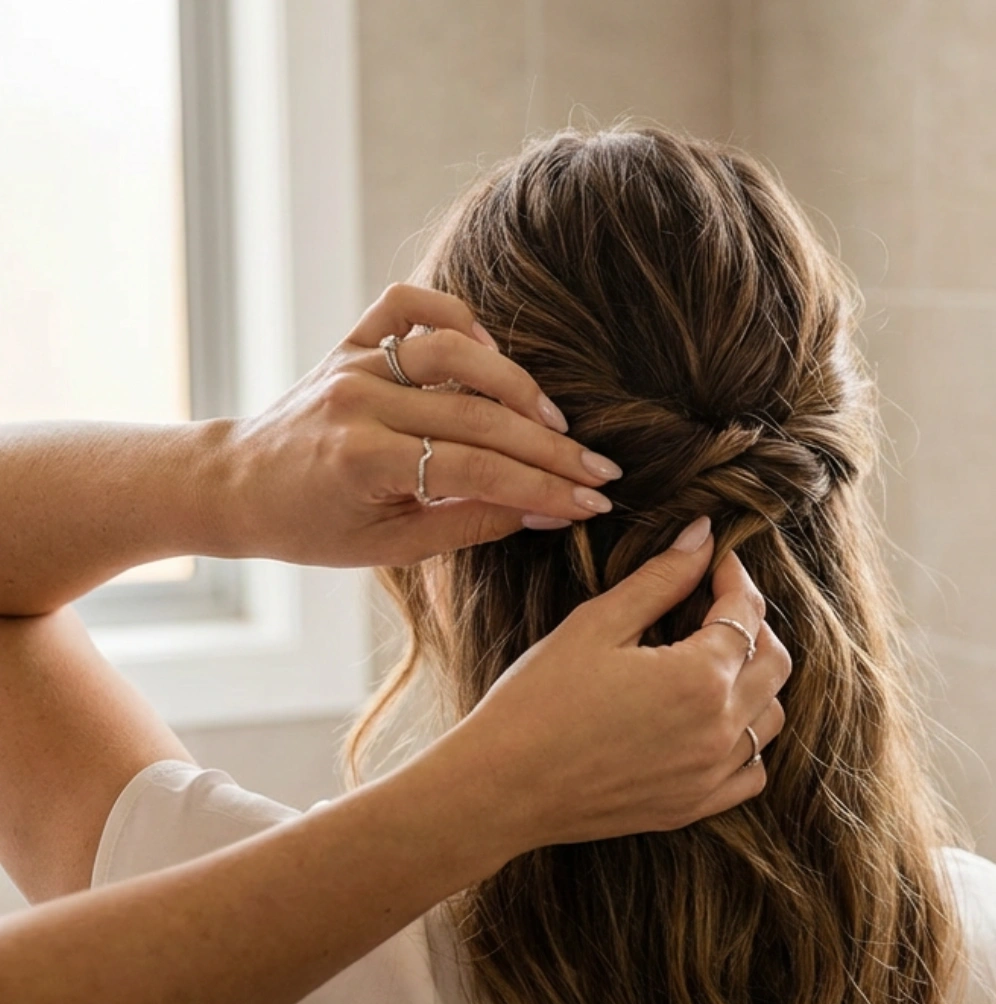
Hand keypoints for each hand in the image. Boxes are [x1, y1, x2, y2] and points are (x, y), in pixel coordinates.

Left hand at [214, 284, 623, 567]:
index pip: (477, 471)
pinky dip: (455, 316)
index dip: (543, 489)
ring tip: (554, 422)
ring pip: (455, 354)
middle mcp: (358, 403)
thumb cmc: (312, 527)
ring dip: (516, 385)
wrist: (235, 484)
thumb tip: (548, 512)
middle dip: (551, 449)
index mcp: (362, 462)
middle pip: (478, 417)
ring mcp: (354, 365)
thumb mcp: (392, 546)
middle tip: (600, 471)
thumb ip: (472, 524)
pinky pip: (408, 306)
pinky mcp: (350, 341)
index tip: (593, 504)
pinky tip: (490, 350)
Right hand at [417, 517, 792, 863]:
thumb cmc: (537, 700)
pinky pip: (751, 773)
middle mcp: (719, 729)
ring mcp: (710, 775)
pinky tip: (712, 720)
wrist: (501, 787)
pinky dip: (746, 740)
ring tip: (713, 660)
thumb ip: (660, 579)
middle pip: (775, 663)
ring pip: (770, 717)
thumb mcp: (597, 624)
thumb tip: (704, 535)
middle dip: (754, 624)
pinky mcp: (692, 807)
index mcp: (700, 678)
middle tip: (715, 606)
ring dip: (756, 681)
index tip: (716, 562)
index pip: (747, 613)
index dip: (735, 578)